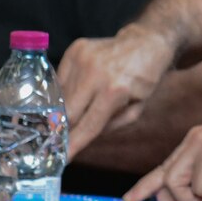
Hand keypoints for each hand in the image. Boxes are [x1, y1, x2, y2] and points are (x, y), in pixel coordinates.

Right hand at [59, 25, 176, 157]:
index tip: (60, 159)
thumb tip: (81, 137)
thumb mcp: (136, 109)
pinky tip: (72, 94)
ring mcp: (83, 59)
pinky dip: (64, 91)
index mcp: (114, 91)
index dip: (73, 145)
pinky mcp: (75, 49)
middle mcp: (95, 73)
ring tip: (63, 119)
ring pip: (62, 96)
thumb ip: (109, 126)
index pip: (88, 125)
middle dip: (61, 130)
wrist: (147, 41)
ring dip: (62, 110)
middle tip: (54, 143)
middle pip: (68, 111)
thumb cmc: (144, 79)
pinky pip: (61, 78)